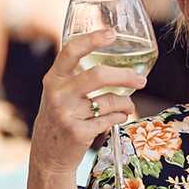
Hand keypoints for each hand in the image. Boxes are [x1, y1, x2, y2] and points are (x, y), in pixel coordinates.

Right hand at [30, 30, 144, 176]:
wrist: (47, 155)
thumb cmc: (60, 117)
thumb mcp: (59, 93)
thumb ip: (75, 75)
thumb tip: (114, 60)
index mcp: (54, 79)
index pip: (71, 51)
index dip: (92, 40)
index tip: (111, 34)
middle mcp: (58, 94)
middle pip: (98, 76)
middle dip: (126, 76)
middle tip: (141, 79)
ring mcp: (67, 114)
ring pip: (110, 101)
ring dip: (126, 103)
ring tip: (127, 106)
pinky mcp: (79, 132)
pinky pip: (111, 119)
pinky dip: (119, 117)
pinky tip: (117, 118)